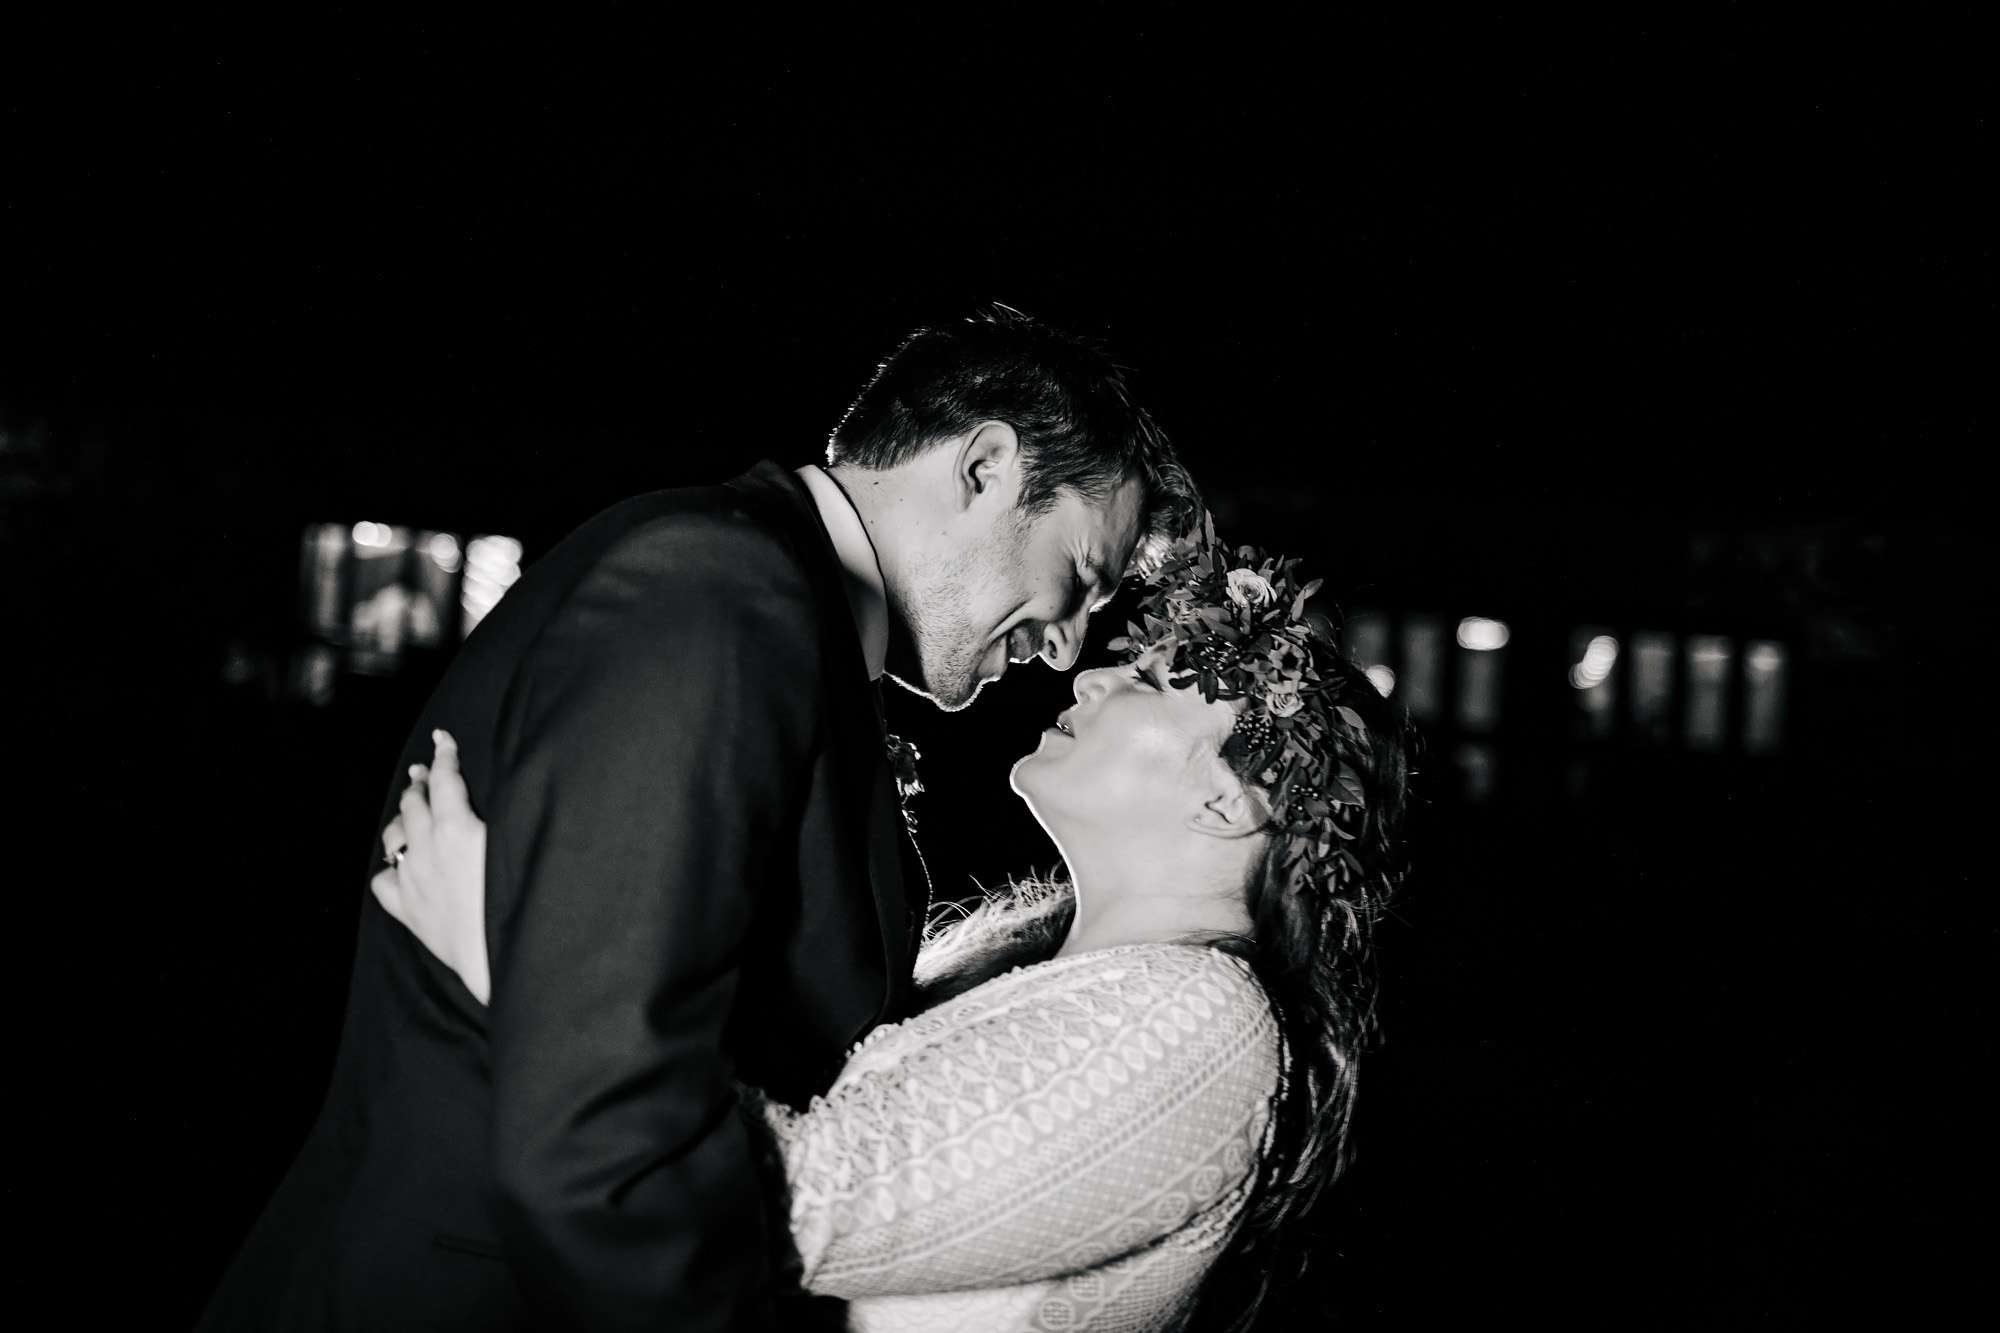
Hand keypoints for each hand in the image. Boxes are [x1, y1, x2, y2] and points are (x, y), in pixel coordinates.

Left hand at [372, 729, 492, 1004]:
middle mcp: (427, 847)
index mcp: (456, 826)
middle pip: (414, 801)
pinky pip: (383, 880)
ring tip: (410, 808)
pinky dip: (390, 866)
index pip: (446, 778)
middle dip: (421, 781)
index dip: (445, 753)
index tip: (442, 738)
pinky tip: (399, 864)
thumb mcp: (519, 844)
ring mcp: (411, 879)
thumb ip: (508, 815)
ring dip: (402, 816)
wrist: (500, 957)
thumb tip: (499, 796)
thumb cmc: (522, 898)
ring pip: (393, 835)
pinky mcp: (406, 910)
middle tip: (425, 771)